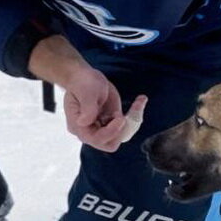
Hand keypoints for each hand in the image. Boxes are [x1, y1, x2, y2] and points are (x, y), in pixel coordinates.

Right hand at [28, 35, 145, 150]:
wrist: (85, 77)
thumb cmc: (82, 83)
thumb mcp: (86, 91)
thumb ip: (87, 107)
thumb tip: (84, 122)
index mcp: (79, 126)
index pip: (97, 139)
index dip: (111, 131)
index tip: (120, 116)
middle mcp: (90, 132)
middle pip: (110, 143)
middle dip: (122, 130)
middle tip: (126, 113)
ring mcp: (101, 128)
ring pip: (121, 136)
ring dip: (132, 121)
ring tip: (139, 102)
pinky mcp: (111, 123)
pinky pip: (126, 127)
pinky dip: (135, 115)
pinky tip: (140, 100)